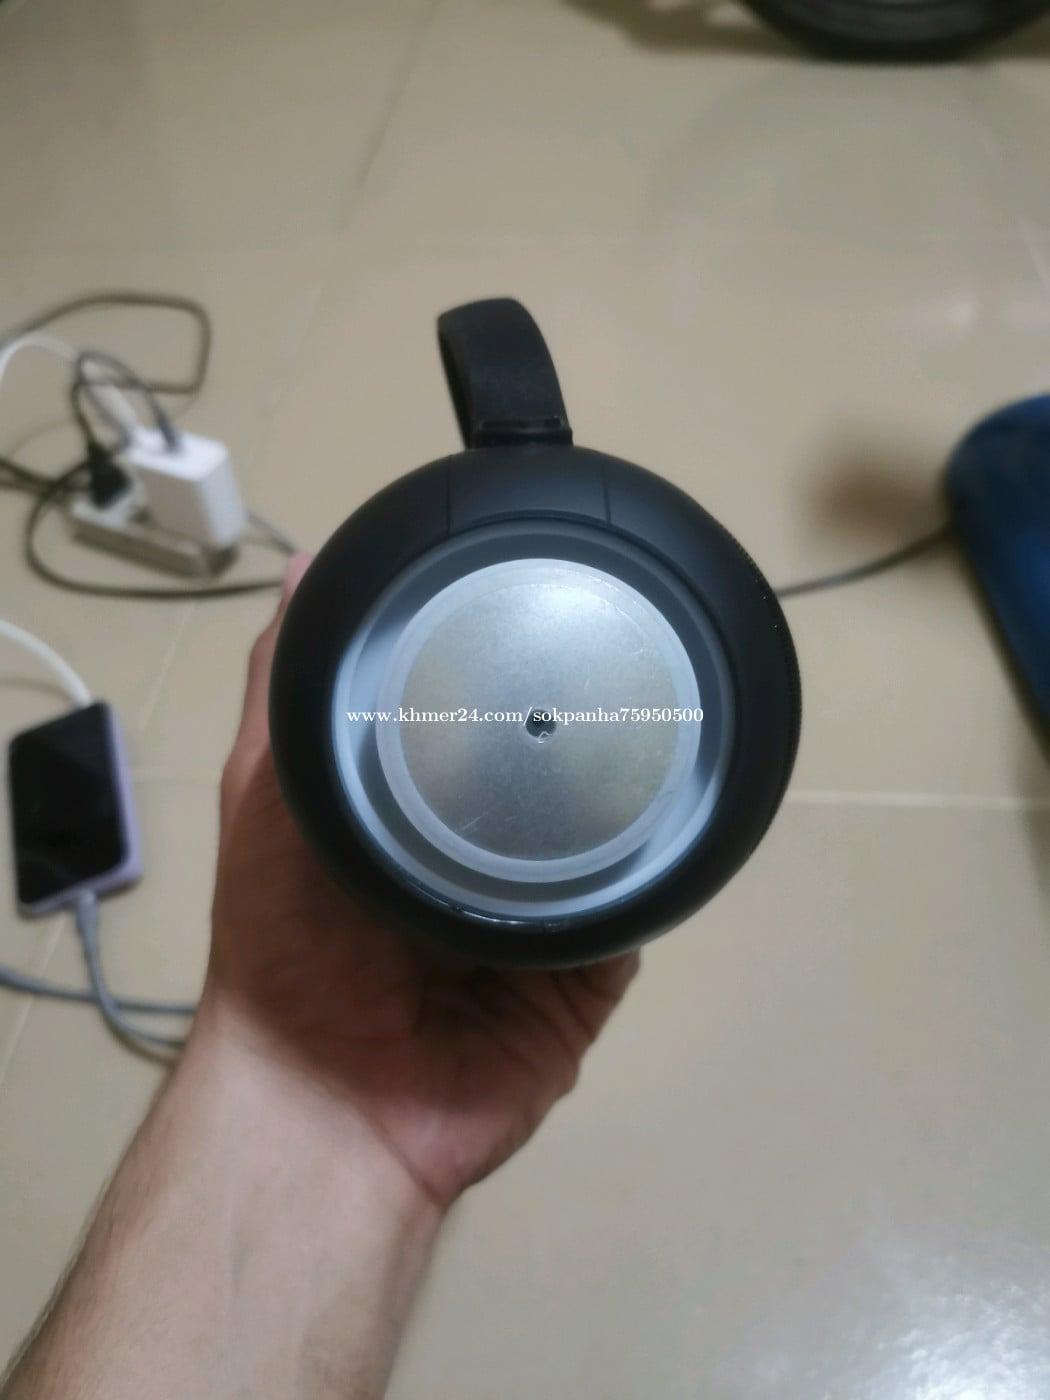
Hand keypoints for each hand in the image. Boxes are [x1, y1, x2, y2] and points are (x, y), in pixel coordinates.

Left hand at [201, 556, 639, 1211]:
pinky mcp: (588, 974)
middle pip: (549, 775)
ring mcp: (541, 916)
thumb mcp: (267, 796)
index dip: (504, 668)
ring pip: (603, 837)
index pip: (476, 724)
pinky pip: (632, 913)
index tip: (539, 594)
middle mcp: (481, 857)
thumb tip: (298, 569)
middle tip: (630, 639)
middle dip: (584, 721)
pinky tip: (678, 806)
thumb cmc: (284, 943)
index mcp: (412, 815)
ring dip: (632, 789)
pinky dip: (652, 872)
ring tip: (675, 707)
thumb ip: (286, 696)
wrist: (331, 1102)